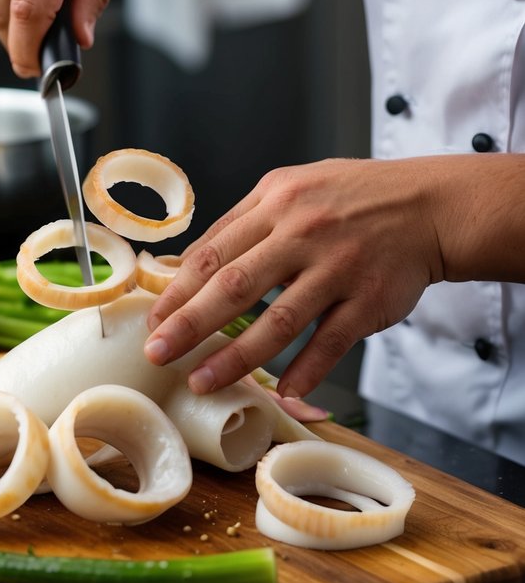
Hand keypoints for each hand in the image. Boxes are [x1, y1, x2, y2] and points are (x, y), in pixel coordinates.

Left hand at [144, 157, 448, 398]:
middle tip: (159, 353)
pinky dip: (307, 370)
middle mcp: (303, 232)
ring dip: (235, 357)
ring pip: (278, 321)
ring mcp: (337, 268)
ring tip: (202, 382)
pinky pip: (331, 342)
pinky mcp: (369, 299)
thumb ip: (244, 222)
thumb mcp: (292, 189)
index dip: (179, 291)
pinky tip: (285, 393)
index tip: (153, 321)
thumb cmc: (352, 198)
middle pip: (234, 286)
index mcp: (275, 202)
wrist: (428, 206)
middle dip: (189, 324)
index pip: (214, 251)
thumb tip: (189, 264)